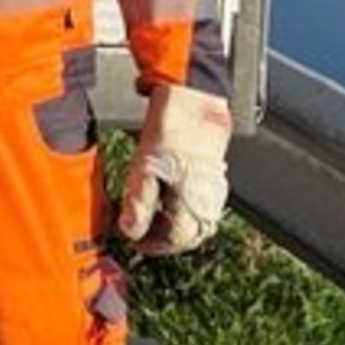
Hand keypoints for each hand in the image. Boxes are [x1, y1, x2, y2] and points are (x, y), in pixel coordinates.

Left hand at [117, 84, 230, 259]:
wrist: (195, 100)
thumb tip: (130, 230)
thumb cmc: (172, 129)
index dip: (150, 244)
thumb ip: (138, 204)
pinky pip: (201, 207)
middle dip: (162, 239)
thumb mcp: (144, 168)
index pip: (173, 240)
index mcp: (191, 204)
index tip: (133, 239)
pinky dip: (183, 210)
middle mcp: (207, 202)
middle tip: (141, 232)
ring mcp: (214, 191)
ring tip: (152, 215)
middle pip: (187, 236)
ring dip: (173, 225)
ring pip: (196, 223)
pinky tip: (168, 198)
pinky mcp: (214, 177)